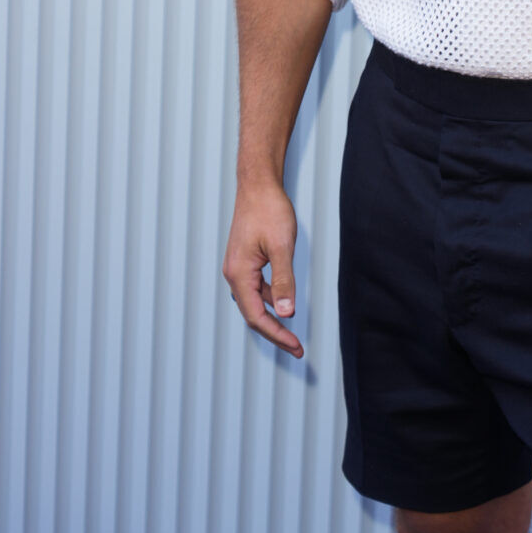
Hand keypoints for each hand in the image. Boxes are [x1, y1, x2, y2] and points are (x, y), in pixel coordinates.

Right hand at [223, 180, 303, 357]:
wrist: (258, 184)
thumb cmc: (269, 210)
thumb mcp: (281, 247)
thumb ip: (284, 281)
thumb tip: (286, 313)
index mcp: (239, 274)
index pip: (257, 317)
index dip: (277, 335)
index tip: (296, 346)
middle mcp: (234, 274)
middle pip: (253, 314)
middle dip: (275, 333)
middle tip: (296, 347)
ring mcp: (238, 268)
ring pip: (255, 302)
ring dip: (273, 317)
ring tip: (292, 331)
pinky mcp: (245, 261)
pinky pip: (256, 288)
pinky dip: (270, 299)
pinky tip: (283, 300)